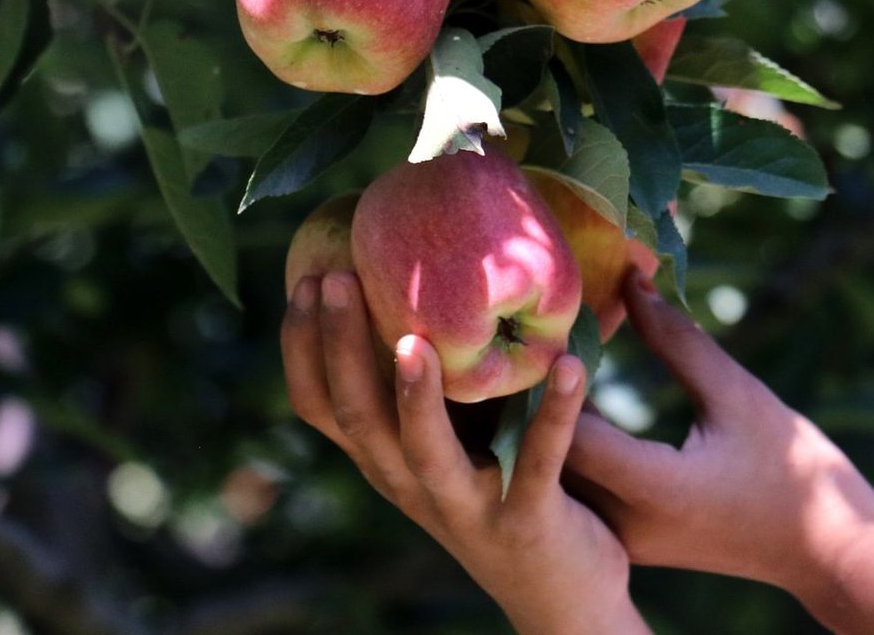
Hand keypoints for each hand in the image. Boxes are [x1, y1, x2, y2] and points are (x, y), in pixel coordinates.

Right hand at [282, 271, 647, 634]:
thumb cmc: (505, 492)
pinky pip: (538, 462)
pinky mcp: (528, 523)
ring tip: (413, 339)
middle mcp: (412, 488)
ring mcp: (467, 509)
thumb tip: (425, 282)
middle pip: (359, 419)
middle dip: (341, 347)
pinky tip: (569, 364)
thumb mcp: (455, 442)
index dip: (304, 347)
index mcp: (389, 463)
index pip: (322, 407)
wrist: (562, 596)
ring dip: (416, 395)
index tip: (304, 279)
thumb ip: (436, 386)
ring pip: (425, 451)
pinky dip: (555, 414)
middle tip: (335, 277)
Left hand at [565, 271, 873, 634]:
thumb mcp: (737, 392)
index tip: (555, 326)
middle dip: (543, 399)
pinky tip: (580, 403)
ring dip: (554, 424)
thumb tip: (630, 281)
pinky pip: (584, 491)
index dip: (555, 376)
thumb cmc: (794, 470)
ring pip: (563, 477)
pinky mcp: (633, 542)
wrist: (827, 552)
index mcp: (653, 486)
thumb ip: (675, 339)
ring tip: (552, 365)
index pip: (571, 428)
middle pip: (552, 456)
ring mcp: (627, 540)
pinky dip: (575, 448)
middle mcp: (627, 522)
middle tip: (541, 340)